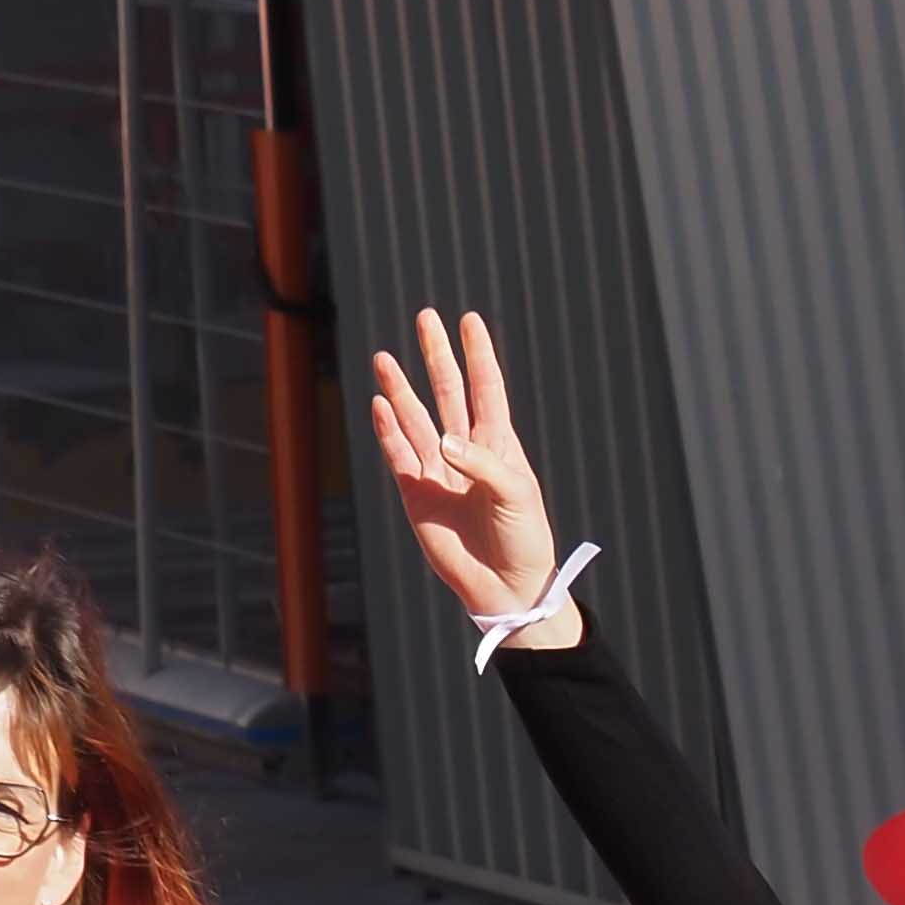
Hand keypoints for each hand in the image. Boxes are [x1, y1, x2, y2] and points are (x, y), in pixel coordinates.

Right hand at [367, 311, 577, 647]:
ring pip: (416, 418)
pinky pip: (398, 454)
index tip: (469, 320)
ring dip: (400, 389)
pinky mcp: (417, 494)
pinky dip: (388, 430)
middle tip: (426, 318)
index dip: (478, 354)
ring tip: (384, 358)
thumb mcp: (516, 495)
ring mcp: (439, 470)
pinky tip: (380, 403)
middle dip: (437, 356)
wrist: (506, 587)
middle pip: (448, 392)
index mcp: (498, 444)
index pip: (486, 388)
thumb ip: (481, 463)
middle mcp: (466, 450)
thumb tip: (443, 440)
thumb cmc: (524, 538)